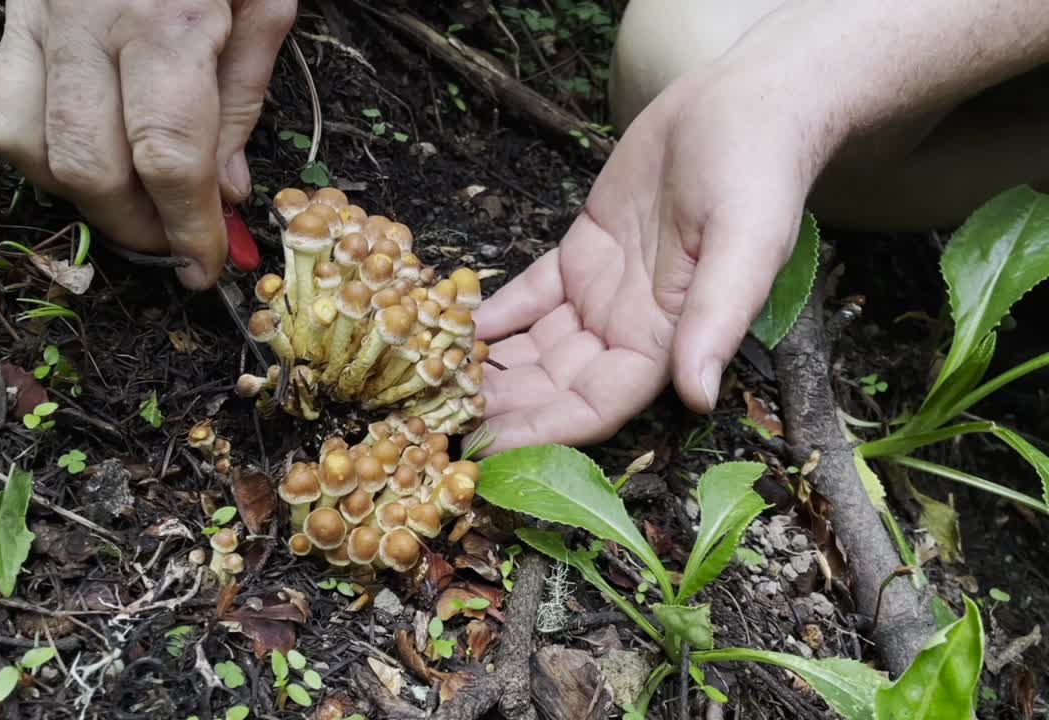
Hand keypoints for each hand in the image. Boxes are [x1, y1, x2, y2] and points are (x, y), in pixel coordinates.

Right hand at [0, 0, 295, 289]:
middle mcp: (91, 23)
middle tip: (177, 242)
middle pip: (94, 167)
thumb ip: (243, 97)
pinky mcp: (11, 18)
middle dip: (140, 227)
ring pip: (33, 151)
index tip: (205, 265)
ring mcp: (39, 19)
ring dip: (87, 201)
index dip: (188, 226)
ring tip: (135, 207)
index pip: (169, 155)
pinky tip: (82, 159)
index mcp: (169, 18)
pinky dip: (36, 159)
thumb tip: (224, 191)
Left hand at [470, 56, 835, 454]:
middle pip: (555, 386)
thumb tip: (698, 397)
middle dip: (502, 405)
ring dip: (492, 366)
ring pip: (537, 347)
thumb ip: (716, 321)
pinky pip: (530, 295)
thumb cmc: (757, 175)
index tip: (486, 449)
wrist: (742, 106)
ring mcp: (602, 292)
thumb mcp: (746, 245)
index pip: (596, 405)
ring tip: (432, 378)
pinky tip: (452, 324)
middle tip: (438, 415)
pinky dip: (494, 313)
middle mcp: (630, 328)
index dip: (542, 430)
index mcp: (667, 340)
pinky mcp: (582, 252)